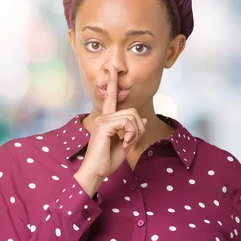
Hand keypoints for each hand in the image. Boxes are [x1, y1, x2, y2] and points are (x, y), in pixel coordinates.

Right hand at [74, 65, 146, 195]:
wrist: (97, 171)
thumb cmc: (108, 160)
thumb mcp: (126, 144)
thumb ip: (134, 131)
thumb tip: (143, 120)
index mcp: (108, 119)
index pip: (111, 97)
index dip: (113, 82)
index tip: (113, 68)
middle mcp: (104, 116)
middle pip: (133, 111)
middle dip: (138, 129)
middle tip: (130, 141)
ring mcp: (103, 120)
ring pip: (132, 117)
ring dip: (134, 133)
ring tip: (125, 143)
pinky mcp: (104, 125)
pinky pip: (127, 123)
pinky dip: (130, 135)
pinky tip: (123, 143)